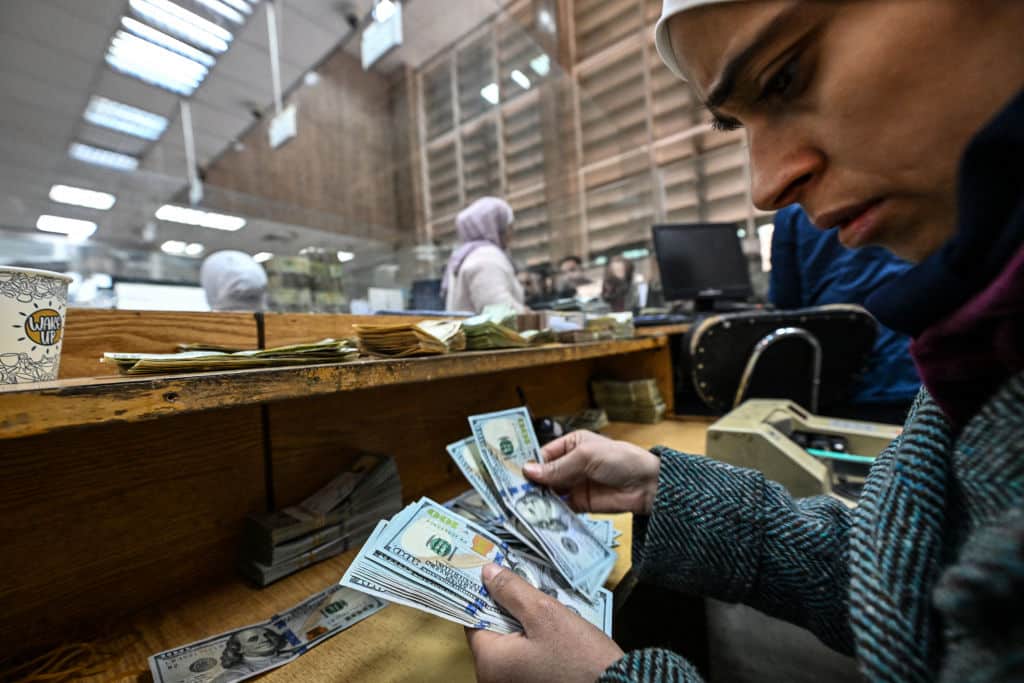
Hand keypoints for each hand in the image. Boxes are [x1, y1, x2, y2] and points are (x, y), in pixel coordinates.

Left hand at [465, 564, 623, 682]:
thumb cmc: (580, 657)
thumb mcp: (545, 614)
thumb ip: (512, 591)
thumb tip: (486, 572)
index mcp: (490, 662)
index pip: (473, 620)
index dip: (484, 595)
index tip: (495, 575)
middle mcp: (493, 679)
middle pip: (490, 633)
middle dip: (507, 609)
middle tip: (527, 589)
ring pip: (508, 645)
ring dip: (522, 626)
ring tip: (545, 609)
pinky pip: (522, 659)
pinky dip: (532, 643)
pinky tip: (552, 633)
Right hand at [524, 431, 660, 514]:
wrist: (646, 485)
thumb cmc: (620, 460)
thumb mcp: (586, 457)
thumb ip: (557, 467)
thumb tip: (528, 471)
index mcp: (571, 445)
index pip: (543, 455)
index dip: (528, 465)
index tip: (511, 476)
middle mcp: (570, 464)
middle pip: (543, 475)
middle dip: (530, 484)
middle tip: (510, 495)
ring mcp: (574, 485)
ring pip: (549, 492)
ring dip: (538, 500)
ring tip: (520, 508)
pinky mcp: (579, 504)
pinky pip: (560, 508)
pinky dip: (550, 513)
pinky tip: (538, 517)